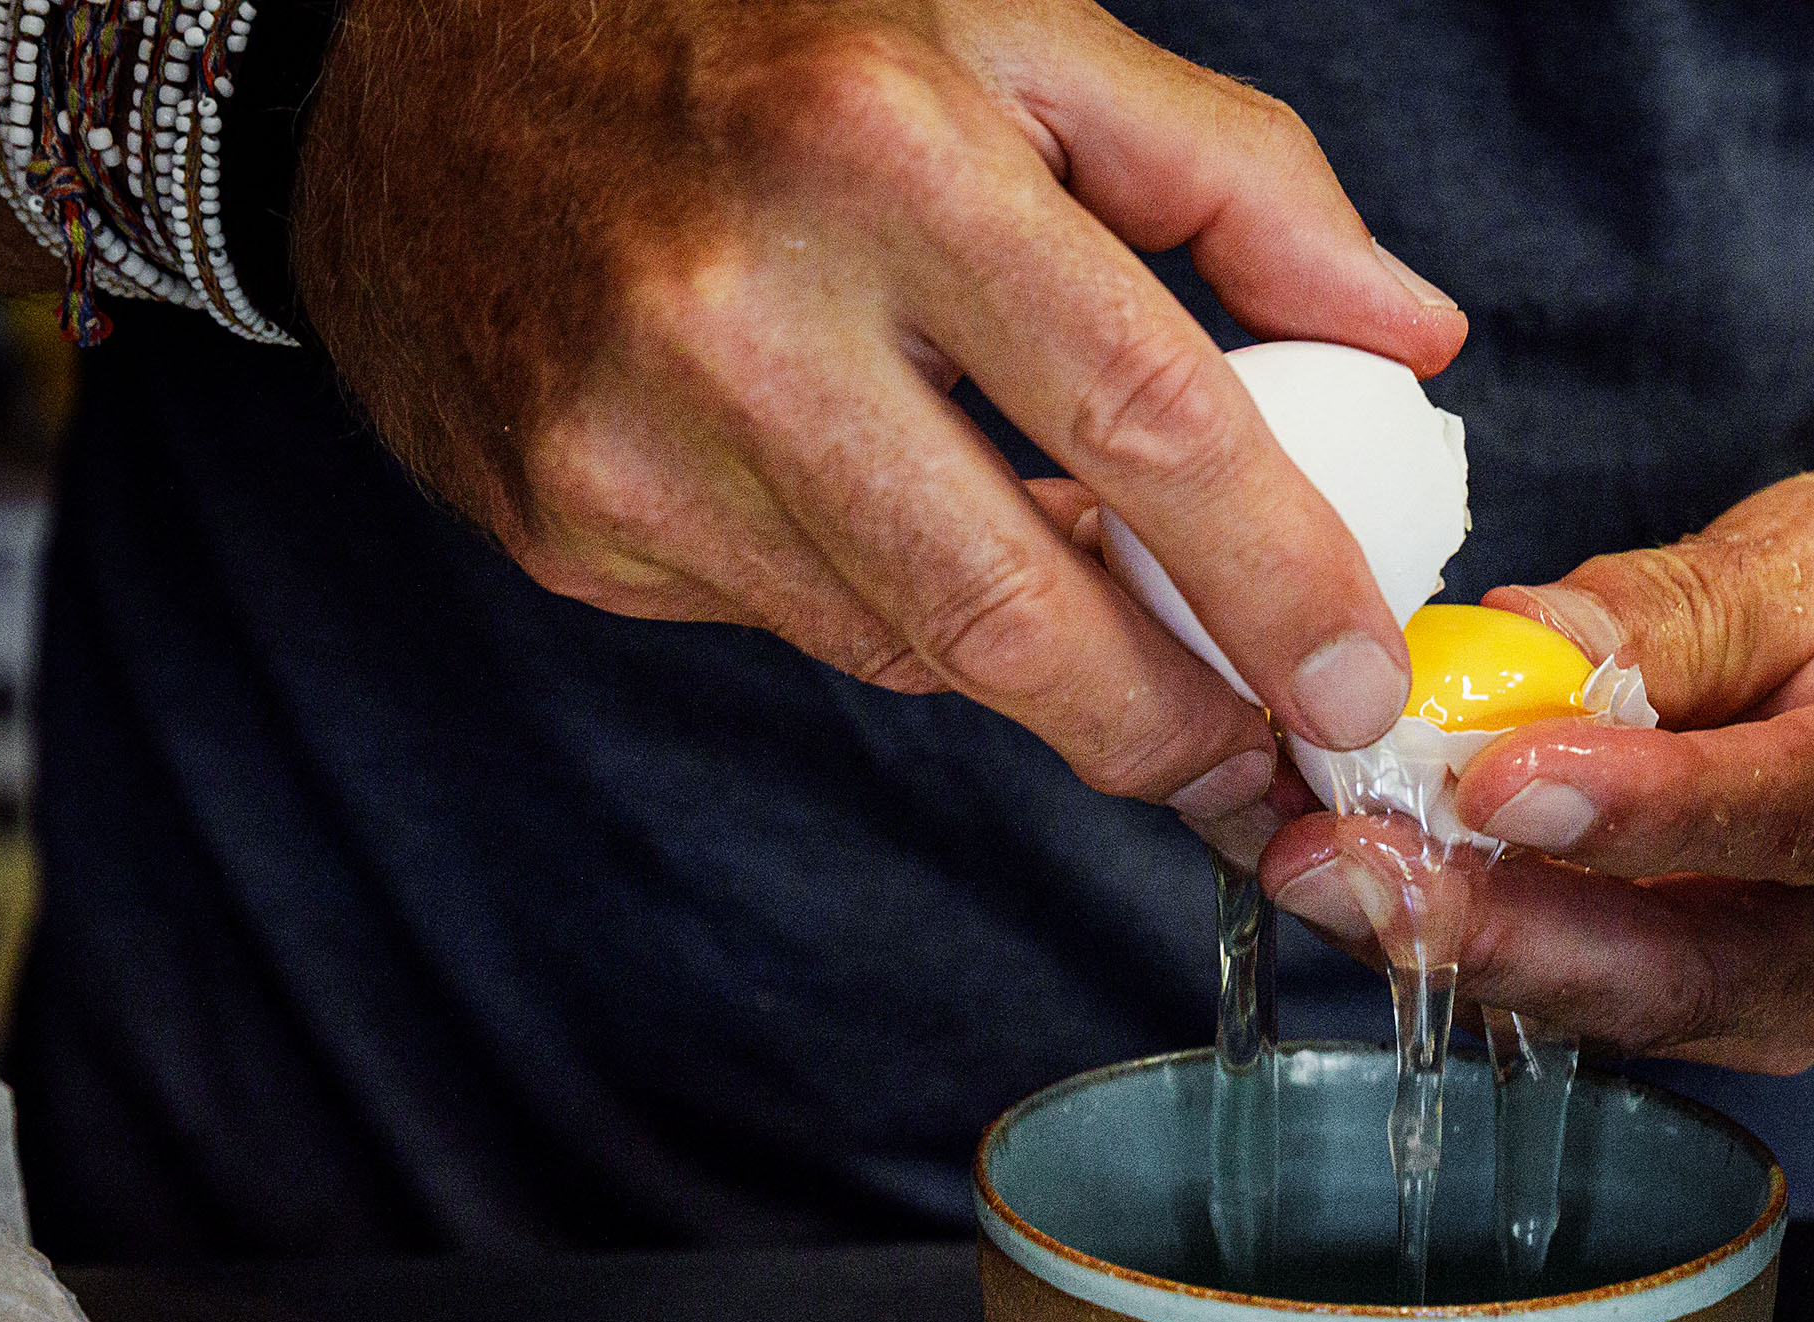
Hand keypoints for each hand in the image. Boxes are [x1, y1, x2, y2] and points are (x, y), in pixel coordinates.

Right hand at [291, 0, 1465, 812]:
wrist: (403, 51)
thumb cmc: (746, 26)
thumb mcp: (1003, 24)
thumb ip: (1230, 177)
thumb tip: (1410, 338)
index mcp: (882, 146)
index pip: (1142, 422)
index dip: (1275, 585)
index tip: (1353, 684)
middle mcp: (739, 306)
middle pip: (1013, 613)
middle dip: (1169, 727)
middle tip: (1261, 757)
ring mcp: (629, 434)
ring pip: (912, 648)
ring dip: (1044, 673)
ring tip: (1114, 630)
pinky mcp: (567, 522)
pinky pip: (800, 627)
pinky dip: (896, 614)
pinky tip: (913, 533)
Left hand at [1257, 472, 1813, 1073]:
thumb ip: (1688, 607)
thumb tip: (1537, 638)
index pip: (1806, 817)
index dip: (1655, 810)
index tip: (1503, 777)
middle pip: (1682, 968)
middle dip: (1498, 925)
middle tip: (1346, 860)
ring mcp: (1788, 1002)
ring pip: (1610, 1005)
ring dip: (1450, 942)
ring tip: (1317, 865)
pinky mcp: (1706, 1018)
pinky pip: (1576, 998)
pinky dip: (1459, 940)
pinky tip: (1351, 880)